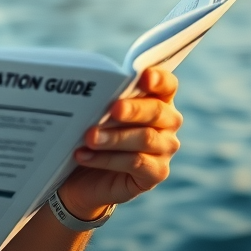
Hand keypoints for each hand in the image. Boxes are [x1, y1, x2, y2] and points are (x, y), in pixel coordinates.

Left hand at [58, 67, 182, 219]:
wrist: (82, 174)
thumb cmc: (91, 133)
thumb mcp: (94, 114)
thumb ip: (100, 99)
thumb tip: (90, 91)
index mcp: (157, 98)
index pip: (166, 84)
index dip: (158, 78)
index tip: (142, 76)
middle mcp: (168, 122)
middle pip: (157, 110)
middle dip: (133, 109)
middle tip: (113, 109)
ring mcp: (165, 148)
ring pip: (145, 138)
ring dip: (114, 137)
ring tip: (89, 137)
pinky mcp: (157, 172)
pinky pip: (136, 163)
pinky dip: (107, 159)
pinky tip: (84, 156)